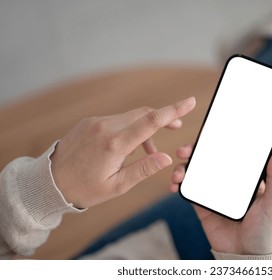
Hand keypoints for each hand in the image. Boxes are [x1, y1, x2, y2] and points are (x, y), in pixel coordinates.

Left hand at [51, 97, 195, 208]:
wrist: (51, 181)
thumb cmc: (85, 188)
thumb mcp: (117, 186)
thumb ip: (143, 170)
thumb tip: (167, 158)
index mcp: (114, 144)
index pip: (150, 121)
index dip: (173, 110)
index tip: (190, 101)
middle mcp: (105, 127)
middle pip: (143, 114)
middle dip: (162, 118)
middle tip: (176, 128)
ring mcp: (96, 122)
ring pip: (130, 117)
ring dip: (144, 129)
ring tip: (149, 152)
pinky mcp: (90, 122)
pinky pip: (117, 120)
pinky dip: (129, 130)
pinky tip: (128, 147)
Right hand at [171, 145, 271, 254]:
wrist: (247, 256)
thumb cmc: (266, 230)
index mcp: (243, 178)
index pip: (228, 154)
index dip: (216, 143)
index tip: (205, 135)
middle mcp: (227, 182)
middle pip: (207, 161)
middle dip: (193, 152)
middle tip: (184, 150)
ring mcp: (213, 194)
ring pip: (194, 173)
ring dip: (182, 168)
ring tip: (177, 173)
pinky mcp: (203, 207)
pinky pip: (188, 192)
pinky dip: (179, 186)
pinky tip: (174, 185)